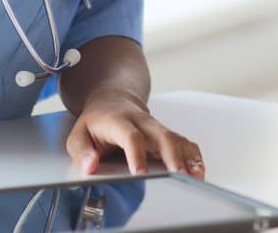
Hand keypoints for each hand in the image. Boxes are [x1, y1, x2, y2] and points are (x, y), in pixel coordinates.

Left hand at [66, 88, 205, 179]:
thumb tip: (90, 166)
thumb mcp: (78, 134)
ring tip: (197, 177)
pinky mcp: (165, 134)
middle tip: (179, 175)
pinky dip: (193, 156)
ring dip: (188, 157)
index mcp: (120, 121)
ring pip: (176, 139)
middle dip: (173, 155)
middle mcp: (142, 122)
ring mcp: (156, 127)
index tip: (140, 173)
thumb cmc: (96, 121)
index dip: (136, 154)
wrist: (113, 99)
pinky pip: (183, 142)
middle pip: (162, 135)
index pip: (131, 136)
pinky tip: (199, 170)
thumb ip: (82, 151)